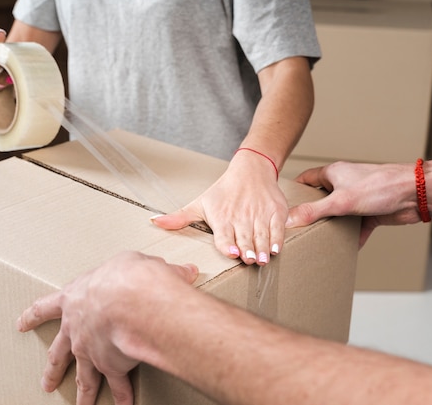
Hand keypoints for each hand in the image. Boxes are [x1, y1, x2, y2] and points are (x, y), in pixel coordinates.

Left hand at [16, 251, 198, 404]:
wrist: (132, 300)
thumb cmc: (127, 277)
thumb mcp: (135, 263)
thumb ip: (152, 270)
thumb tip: (179, 272)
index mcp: (76, 298)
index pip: (47, 307)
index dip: (34, 315)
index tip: (22, 323)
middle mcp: (78, 329)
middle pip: (59, 353)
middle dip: (53, 369)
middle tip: (46, 382)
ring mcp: (92, 351)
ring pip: (83, 376)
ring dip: (83, 392)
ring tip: (82, 404)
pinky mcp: (111, 366)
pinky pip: (117, 385)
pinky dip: (122, 396)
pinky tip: (124, 404)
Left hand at [150, 151, 286, 264]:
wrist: (251, 170)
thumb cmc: (224, 191)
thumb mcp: (200, 204)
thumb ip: (180, 217)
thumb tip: (154, 222)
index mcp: (222, 217)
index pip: (224, 235)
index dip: (228, 244)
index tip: (233, 252)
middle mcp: (240, 217)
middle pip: (244, 237)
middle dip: (247, 250)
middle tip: (250, 260)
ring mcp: (259, 214)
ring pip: (261, 235)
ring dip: (262, 248)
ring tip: (262, 260)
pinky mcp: (275, 212)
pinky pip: (277, 229)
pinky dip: (277, 239)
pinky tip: (276, 250)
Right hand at [285, 162, 420, 247]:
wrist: (414, 194)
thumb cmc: (381, 186)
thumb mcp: (340, 201)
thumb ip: (314, 211)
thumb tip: (289, 220)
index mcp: (333, 174)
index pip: (307, 179)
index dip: (295, 190)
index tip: (283, 205)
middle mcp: (344, 184)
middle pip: (321, 199)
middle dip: (312, 214)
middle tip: (298, 228)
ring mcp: (357, 199)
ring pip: (338, 215)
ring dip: (332, 227)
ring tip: (318, 240)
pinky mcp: (370, 212)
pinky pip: (356, 227)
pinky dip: (352, 238)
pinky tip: (346, 249)